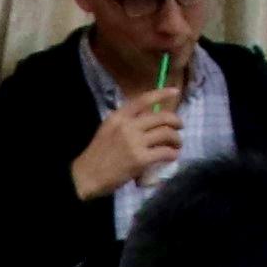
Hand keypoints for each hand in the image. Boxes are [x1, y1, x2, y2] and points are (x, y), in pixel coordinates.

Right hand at [69, 88, 184, 197]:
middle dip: (176, 122)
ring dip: (177, 140)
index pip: (143, 100)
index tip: (175, 91)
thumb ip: (126, 122)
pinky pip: (166, 152)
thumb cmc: (98, 154)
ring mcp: (134, 143)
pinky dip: (173, 154)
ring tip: (176, 145)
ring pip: (167, 134)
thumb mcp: (108, 130)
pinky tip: (172, 156)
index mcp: (118, 117)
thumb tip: (150, 118)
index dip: (162, 94)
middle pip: (162, 118)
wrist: (86, 176)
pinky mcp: (141, 159)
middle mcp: (127, 126)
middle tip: (179, 128)